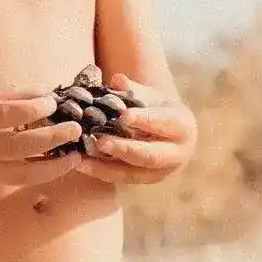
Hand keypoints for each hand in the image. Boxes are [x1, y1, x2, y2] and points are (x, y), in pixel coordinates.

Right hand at [0, 85, 83, 185]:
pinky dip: (37, 174)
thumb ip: (5, 94)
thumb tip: (43, 90)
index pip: (2, 115)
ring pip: (20, 174)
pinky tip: (55, 165)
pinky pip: (13, 181)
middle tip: (74, 129)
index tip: (52, 101)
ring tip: (75, 156)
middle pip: (16, 147)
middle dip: (51, 139)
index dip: (31, 109)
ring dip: (52, 167)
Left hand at [78, 74, 197, 187]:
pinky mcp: (143, 181)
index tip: (124, 115)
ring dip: (105, 165)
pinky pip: (120, 178)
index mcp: (182, 127)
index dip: (144, 120)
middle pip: (150, 155)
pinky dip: (99, 171)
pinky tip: (79, 164)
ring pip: (133, 173)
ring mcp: (160, 173)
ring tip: (82, 157)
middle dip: (124, 149)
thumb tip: (117, 80)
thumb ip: (134, 90)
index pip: (164, 123)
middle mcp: (176, 154)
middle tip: (101, 141)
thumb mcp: (152, 97)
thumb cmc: (159, 110)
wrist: (171, 136)